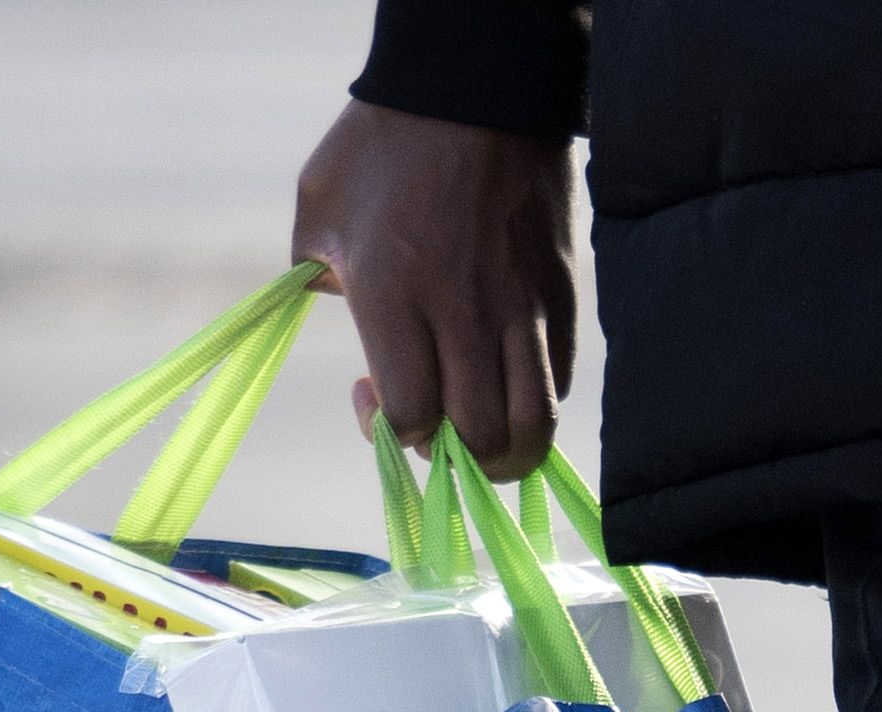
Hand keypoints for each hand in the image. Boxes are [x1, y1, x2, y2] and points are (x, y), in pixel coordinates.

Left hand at [292, 99, 578, 477]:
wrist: (475, 86)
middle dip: (448, 455)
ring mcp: (523, 307)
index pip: (413, 417)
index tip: (369, 393)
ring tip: (479, 435)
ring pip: (535, 428)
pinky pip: (558, 384)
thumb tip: (345, 336)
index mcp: (394, 292)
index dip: (389, 430)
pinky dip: (533, 404)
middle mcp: (464, 310)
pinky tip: (502, 376)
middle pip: (478, 437)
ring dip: (504, 453)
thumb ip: (319, 285)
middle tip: (428, 421)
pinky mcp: (562, 298)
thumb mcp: (318, 212)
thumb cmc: (381, 145)